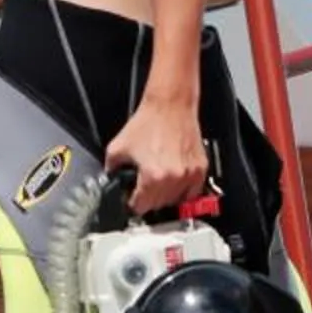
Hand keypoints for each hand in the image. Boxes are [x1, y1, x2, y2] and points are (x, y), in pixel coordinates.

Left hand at [104, 97, 209, 215]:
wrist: (170, 106)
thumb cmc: (149, 122)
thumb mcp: (117, 147)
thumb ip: (111, 170)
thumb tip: (112, 182)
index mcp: (153, 177)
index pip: (141, 207)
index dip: (132, 202)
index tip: (132, 198)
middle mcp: (173, 179)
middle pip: (158, 206)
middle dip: (148, 198)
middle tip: (142, 186)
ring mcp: (189, 175)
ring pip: (175, 201)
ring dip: (165, 196)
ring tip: (157, 181)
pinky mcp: (200, 169)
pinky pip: (191, 192)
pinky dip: (182, 191)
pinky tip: (173, 182)